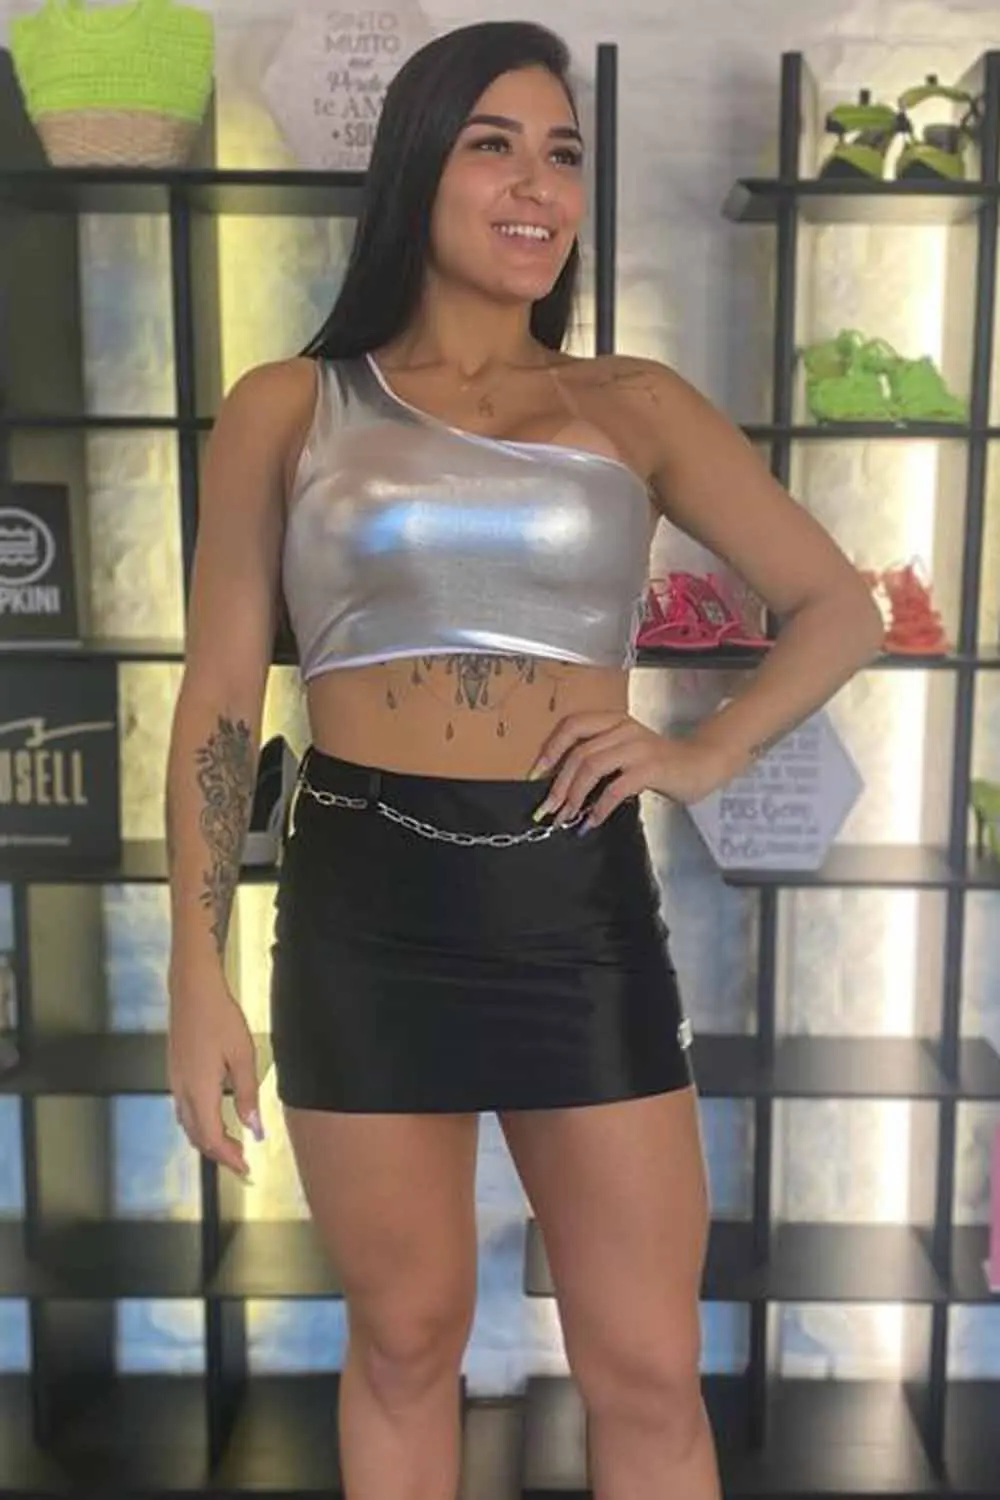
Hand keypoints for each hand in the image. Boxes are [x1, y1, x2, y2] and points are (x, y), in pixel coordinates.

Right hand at [167, 968, 261, 1179]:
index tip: (246, 1169)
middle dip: (219, 1153)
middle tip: (242, 1161)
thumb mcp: (243, 1056)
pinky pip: (184, 1110)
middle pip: (197, 1136)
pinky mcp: (174, 1072)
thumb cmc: (219, 1017)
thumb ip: (247, 1095)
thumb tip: (254, 1129)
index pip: (211, 1138)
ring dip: (208, 1139)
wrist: (192, 989)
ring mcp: (175, 1081)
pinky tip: (215, 1118)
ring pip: (188, 1125)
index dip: (228, 1158)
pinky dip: (200, 1124)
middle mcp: (182, 1091)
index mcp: (200, 1090)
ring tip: (232, 1143)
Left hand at [528, 711, 734, 830]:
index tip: (536, 775)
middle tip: (549, 808)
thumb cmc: (660, 763)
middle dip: (559, 784)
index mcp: (613, 720)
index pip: (572, 725)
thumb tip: (563, 785)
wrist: (702, 764)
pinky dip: (599, 806)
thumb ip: (599, 757)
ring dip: (574, 795)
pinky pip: (616, 787)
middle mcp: (623, 728)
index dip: (550, 749)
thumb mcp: (625, 751)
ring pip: (591, 766)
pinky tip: (592, 821)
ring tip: (567, 817)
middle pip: (578, 752)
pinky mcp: (650, 768)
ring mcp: (637, 747)